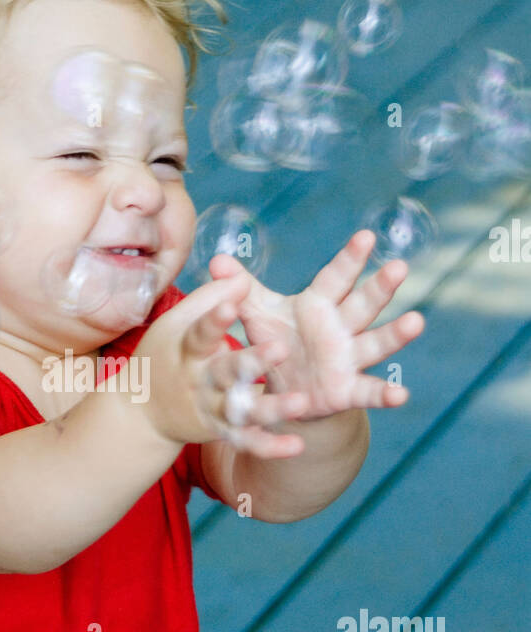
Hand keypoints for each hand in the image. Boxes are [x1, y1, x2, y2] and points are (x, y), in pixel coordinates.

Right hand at [132, 271, 313, 457]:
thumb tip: (239, 277)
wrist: (141, 413)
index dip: (213, 318)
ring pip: (241, 411)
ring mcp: (209, 409)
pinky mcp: (220, 432)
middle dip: (251, 362)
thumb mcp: (177, 324)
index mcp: (187, 350)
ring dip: (271, 408)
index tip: (232, 303)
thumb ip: (209, 299)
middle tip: (282, 348)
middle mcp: (198, 381)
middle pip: (225, 372)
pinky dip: (270, 447)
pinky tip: (297, 445)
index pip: (200, 332)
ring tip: (301, 402)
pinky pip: (247, 442)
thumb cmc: (165, 356)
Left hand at [207, 229, 424, 419]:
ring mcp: (348, 358)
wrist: (286, 391)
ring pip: (376, 343)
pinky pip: (369, 391)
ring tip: (416, 322)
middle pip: (363, 304)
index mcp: (319, 304)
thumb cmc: (277, 341)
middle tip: (399, 267)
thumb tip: (216, 261)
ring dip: (396, 334)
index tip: (366, 236)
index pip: (336, 277)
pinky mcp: (348, 390)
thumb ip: (242, 289)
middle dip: (380, 287)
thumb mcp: (257, 315)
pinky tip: (402, 395)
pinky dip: (385, 394)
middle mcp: (340, 327)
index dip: (350, 258)